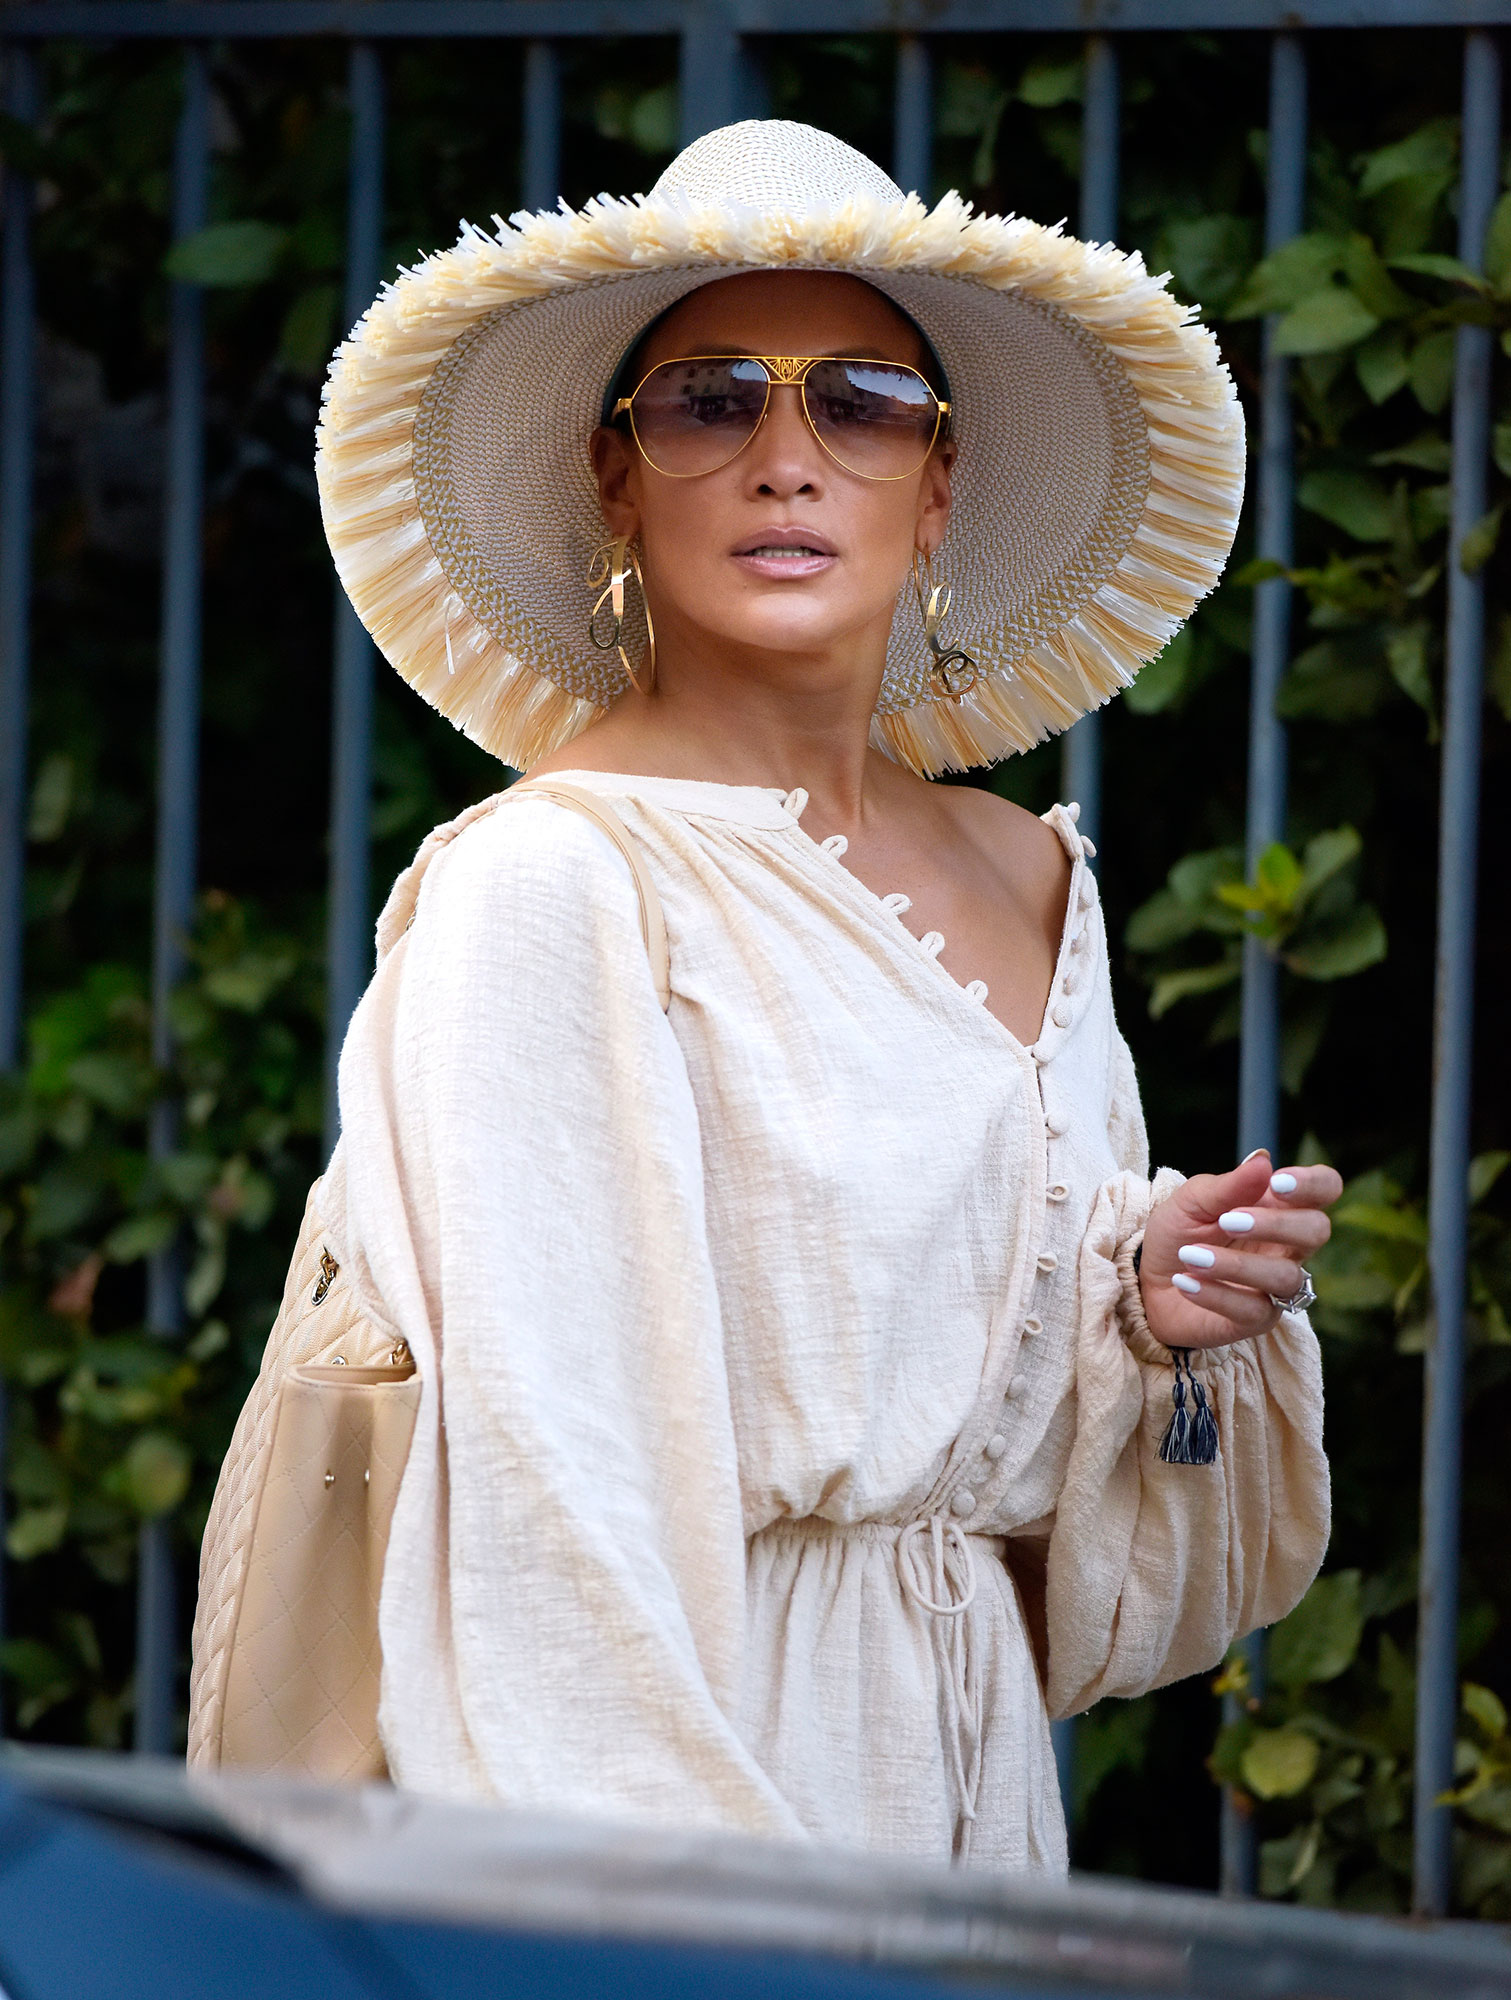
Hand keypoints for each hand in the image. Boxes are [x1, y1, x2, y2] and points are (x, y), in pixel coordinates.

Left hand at [1138, 1151, 1341, 1350]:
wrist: (1147, 1281)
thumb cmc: (1178, 1234)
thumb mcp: (1191, 1202)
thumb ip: (1227, 1185)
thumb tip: (1264, 1160)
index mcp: (1278, 1207)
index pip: (1325, 1188)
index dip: (1313, 1184)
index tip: (1278, 1183)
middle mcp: (1287, 1246)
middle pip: (1317, 1231)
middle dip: (1277, 1223)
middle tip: (1228, 1221)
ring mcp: (1276, 1286)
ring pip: (1286, 1276)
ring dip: (1236, 1264)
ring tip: (1191, 1255)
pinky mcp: (1257, 1320)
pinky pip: (1253, 1310)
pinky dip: (1216, 1294)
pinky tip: (1185, 1281)